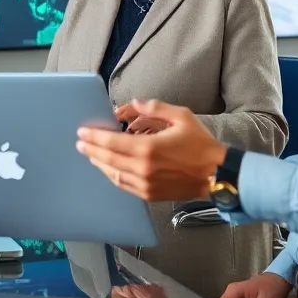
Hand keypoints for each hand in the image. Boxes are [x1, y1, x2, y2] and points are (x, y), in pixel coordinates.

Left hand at [77, 99, 225, 201]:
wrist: (217, 174)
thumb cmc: (201, 144)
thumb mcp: (181, 117)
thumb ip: (155, 108)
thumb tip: (135, 104)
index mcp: (148, 148)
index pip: (111, 142)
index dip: (94, 137)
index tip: (81, 132)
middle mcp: (142, 168)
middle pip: (107, 158)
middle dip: (91, 149)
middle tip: (80, 143)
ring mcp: (145, 184)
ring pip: (113, 173)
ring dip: (99, 163)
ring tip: (90, 154)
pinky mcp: (150, 194)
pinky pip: (124, 185)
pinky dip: (112, 175)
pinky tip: (108, 168)